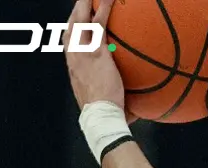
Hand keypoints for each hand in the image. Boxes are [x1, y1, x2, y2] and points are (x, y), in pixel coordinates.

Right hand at [65, 0, 130, 116]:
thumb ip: (115, 92)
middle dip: (76, 12)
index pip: (70, 43)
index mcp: (74, 66)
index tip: (77, 22)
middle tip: (83, 2)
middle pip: (71, 27)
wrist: (100, 115)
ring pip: (82, 20)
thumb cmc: (106, 113)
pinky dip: (103, 8)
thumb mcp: (105, 98)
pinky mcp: (95, 51)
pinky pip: (99, 23)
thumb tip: (137, 104)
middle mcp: (74, 56)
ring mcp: (82, 52)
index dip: (73, 31)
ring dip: (87, 4)